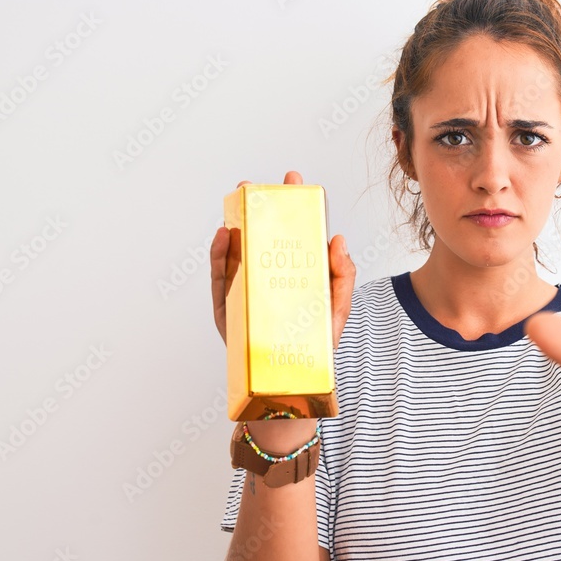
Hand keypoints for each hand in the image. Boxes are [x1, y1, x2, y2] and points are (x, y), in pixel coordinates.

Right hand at [210, 171, 356, 351]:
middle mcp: (268, 276)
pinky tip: (224, 236)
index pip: (293, 234)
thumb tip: (338, 239)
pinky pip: (220, 278)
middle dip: (257, 209)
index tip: (293, 180)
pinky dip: (218, 256)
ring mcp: (246, 290)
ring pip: (236, 253)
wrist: (294, 380)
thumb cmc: (317, 344)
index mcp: (295, 272)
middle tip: (255, 185)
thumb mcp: (337, 308)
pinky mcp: (228, 308)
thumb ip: (342, 276)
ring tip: (236, 204)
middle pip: (261, 237)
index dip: (292, 206)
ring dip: (234, 226)